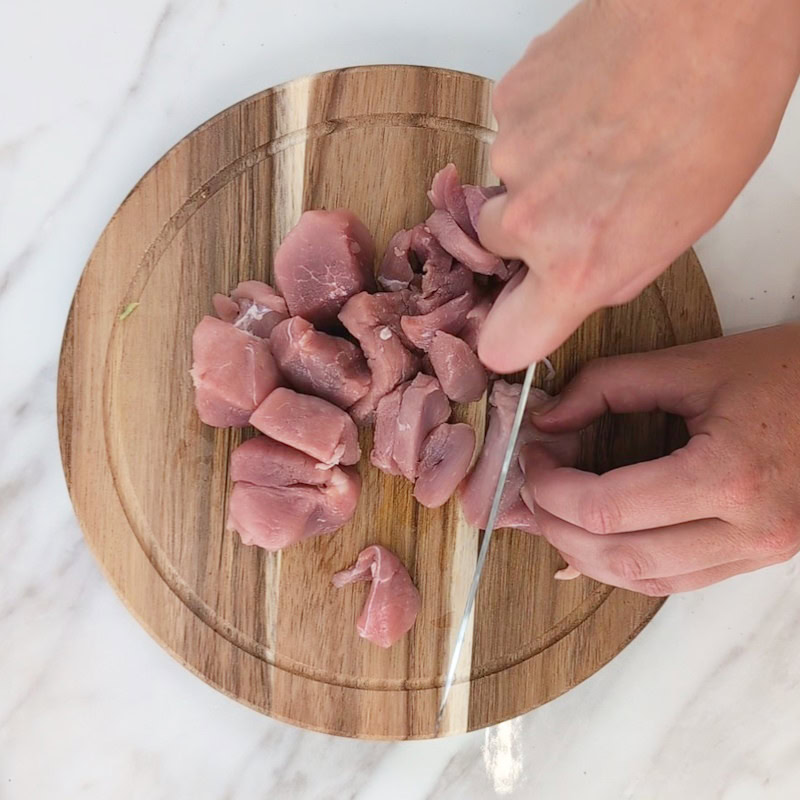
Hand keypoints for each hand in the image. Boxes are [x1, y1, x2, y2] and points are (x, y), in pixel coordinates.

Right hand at [477, 0, 799, 372]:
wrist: (711, 16)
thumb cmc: (718, 116)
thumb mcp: (677, 232)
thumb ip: (605, 276)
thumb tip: (565, 290)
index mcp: (580, 266)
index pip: (503, 344)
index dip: (507, 333)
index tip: (517, 317)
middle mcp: (532, 220)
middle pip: (496, 246)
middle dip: (527, 228)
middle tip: (582, 193)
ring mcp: (512, 156)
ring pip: (504, 181)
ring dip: (539, 170)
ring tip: (597, 136)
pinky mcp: (506, 102)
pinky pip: (510, 130)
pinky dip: (541, 124)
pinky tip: (586, 103)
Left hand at [520, 325, 799, 594]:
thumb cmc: (790, 373)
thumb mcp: (695, 364)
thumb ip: (610, 384)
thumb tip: (548, 419)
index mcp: (728, 476)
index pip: (607, 507)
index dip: (552, 488)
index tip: (531, 459)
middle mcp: (747, 531)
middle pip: (620, 556)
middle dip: (558, 527)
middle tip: (531, 490)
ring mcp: (758, 553)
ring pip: (647, 582)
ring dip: (586, 555)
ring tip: (554, 516)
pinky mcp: (759, 557)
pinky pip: (677, 581)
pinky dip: (627, 566)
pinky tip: (598, 540)